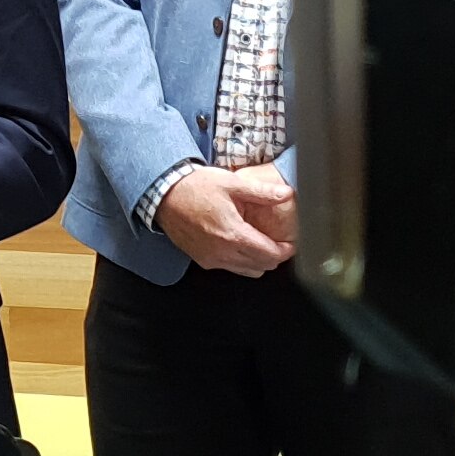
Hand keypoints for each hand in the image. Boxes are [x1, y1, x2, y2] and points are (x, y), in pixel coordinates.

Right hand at [155, 165, 293, 275]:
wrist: (164, 194)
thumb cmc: (195, 187)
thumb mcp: (232, 184)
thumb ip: (262, 192)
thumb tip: (286, 194)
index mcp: (233, 234)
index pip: (270, 254)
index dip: (286, 251)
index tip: (291, 243)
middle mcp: (222, 252)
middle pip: (262, 266)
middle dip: (275, 256)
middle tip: (279, 242)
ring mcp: (211, 259)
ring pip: (247, 271)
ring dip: (258, 261)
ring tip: (261, 243)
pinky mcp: (202, 260)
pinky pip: (230, 268)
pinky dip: (241, 261)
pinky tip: (239, 244)